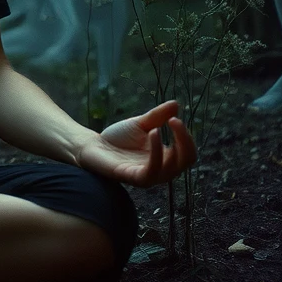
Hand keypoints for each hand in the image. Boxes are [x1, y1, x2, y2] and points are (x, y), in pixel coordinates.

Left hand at [76, 101, 196, 187]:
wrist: (93, 145)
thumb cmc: (118, 138)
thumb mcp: (141, 124)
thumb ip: (158, 116)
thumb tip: (176, 103)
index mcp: (166, 158)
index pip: (188, 152)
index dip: (186, 136)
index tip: (175, 118)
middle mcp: (161, 170)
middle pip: (186, 161)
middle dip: (185, 140)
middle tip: (174, 120)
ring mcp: (148, 176)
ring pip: (171, 169)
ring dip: (172, 147)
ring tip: (161, 125)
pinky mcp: (134, 178)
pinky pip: (151, 171)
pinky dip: (156, 153)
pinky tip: (152, 133)